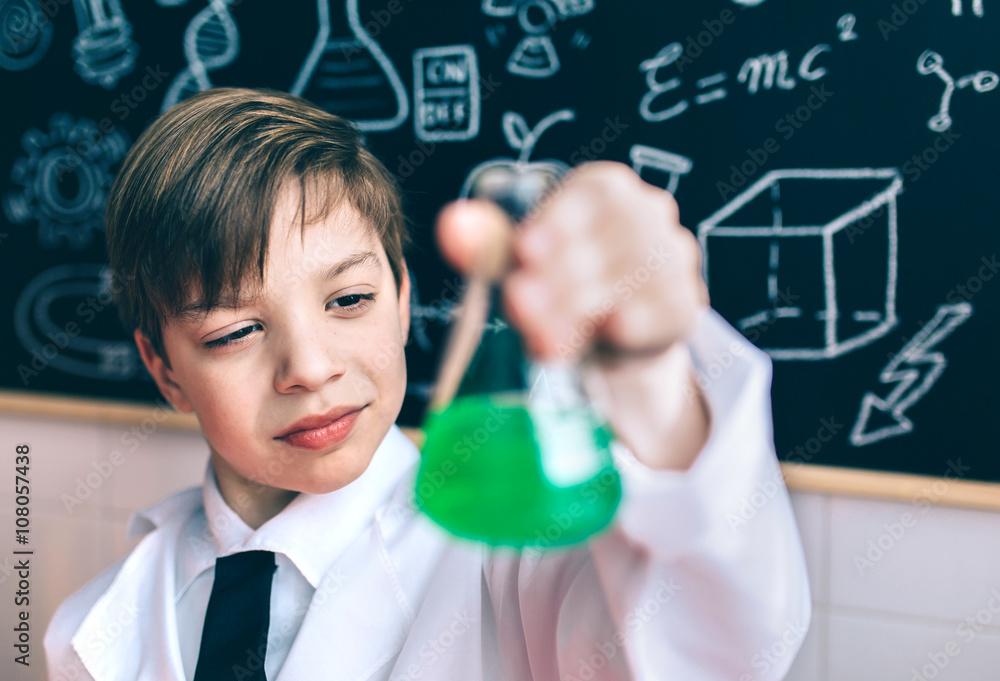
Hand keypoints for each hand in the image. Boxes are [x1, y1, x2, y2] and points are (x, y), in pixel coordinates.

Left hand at [437, 161, 707, 365]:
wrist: (603, 339)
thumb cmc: (555, 286)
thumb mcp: (516, 265)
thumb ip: (485, 242)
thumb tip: (452, 226)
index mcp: (606, 189)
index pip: (594, 192)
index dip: (560, 220)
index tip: (525, 250)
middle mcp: (650, 213)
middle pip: (616, 236)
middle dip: (563, 274)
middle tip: (520, 305)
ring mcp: (675, 258)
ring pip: (638, 276)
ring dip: (587, 307)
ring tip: (544, 336)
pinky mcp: (686, 306)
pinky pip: (664, 312)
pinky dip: (630, 326)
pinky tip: (602, 337)